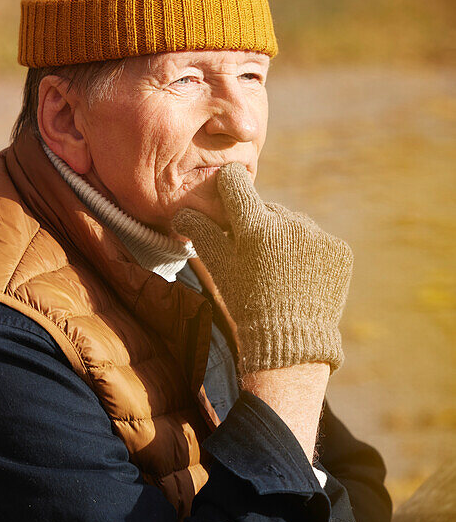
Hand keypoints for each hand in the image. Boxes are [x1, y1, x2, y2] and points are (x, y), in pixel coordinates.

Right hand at [171, 162, 351, 373]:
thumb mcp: (219, 267)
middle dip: (255, 223)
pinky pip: (316, 238)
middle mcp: (290, 223)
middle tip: (252, 255)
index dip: (226, 184)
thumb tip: (182, 210)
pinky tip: (299, 274)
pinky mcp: (339, 249)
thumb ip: (200, 232)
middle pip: (264, 207)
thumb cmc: (247, 302)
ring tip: (277, 269)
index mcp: (255, 226)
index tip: (225, 192)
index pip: (235, 181)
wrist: (293, 340)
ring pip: (291, 222)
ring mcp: (319, 235)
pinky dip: (307, 251)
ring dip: (282, 236)